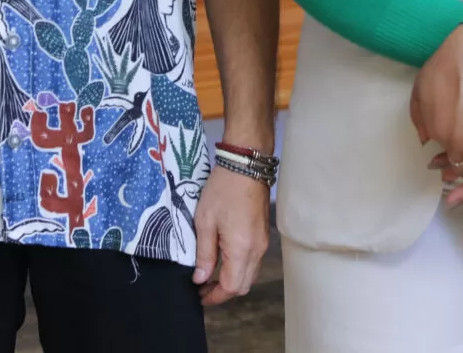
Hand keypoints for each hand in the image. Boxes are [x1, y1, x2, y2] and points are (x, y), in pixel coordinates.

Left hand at [191, 165, 271, 305]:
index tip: (199, 296)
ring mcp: (262, 243)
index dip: (215, 297)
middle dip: (224, 292)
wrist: (245, 166)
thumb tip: (200, 278)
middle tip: (202, 287)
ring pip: (250, 275)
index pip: (231, 287)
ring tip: (210, 275)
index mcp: (241, 249)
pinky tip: (224, 260)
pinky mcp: (263, 235)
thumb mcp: (205, 222)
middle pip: (244, 285)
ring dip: (233, 280)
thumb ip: (204, 254)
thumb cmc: (222, 190)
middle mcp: (256, 250)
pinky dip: (240, 268)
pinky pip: (253, 262)